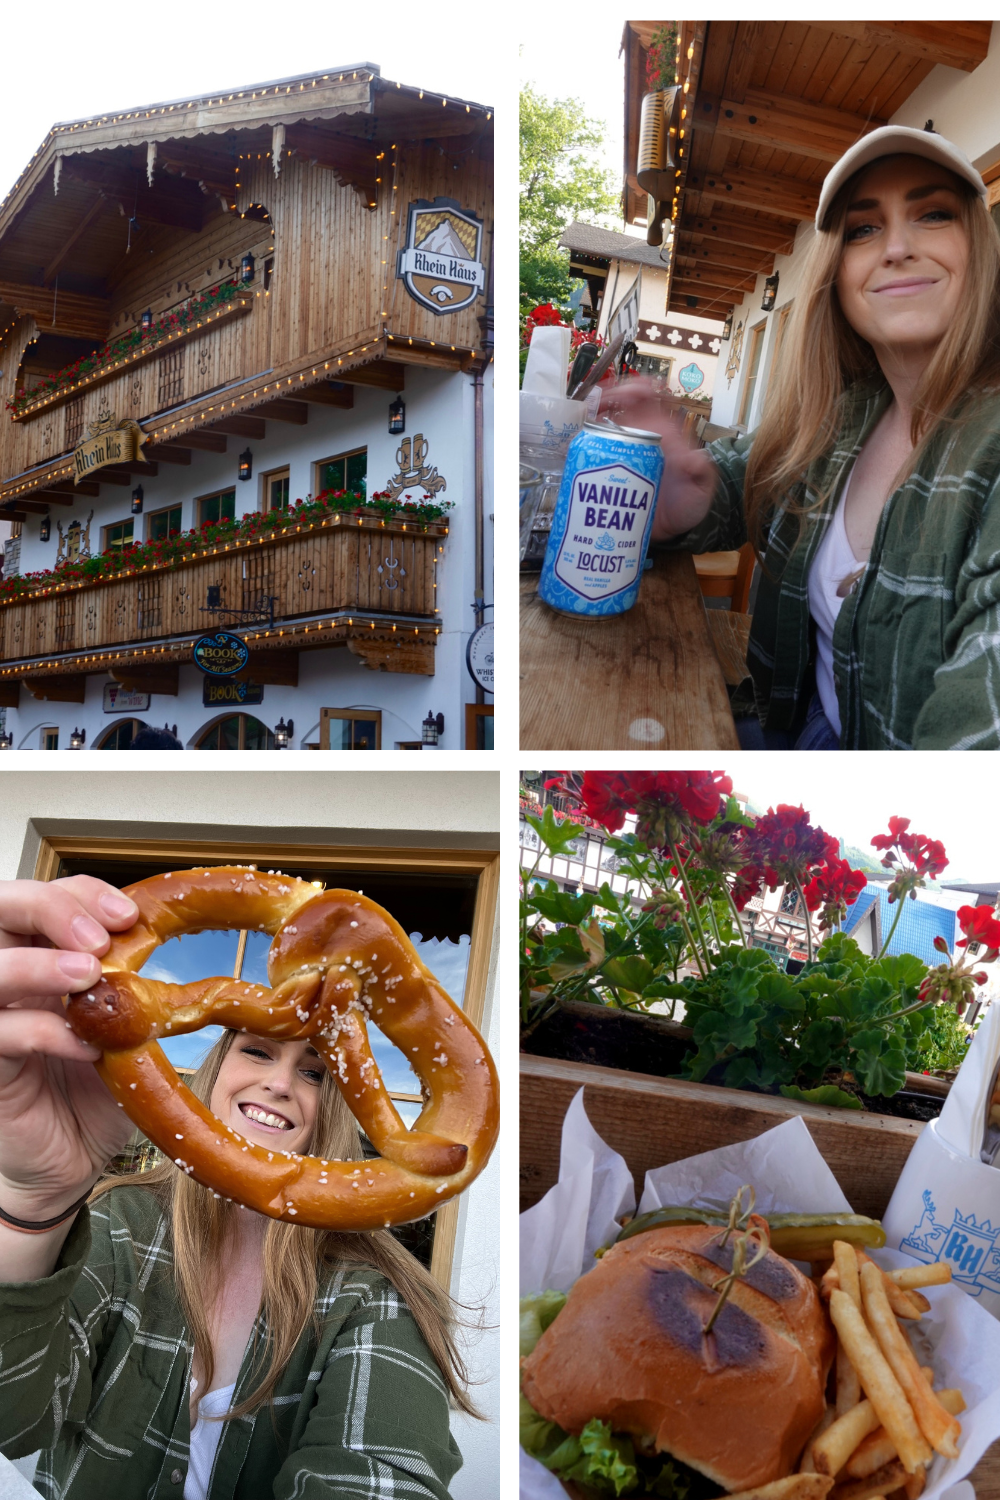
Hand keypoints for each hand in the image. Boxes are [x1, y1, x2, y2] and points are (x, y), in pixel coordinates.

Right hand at [0, 876, 138, 1220]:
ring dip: (41, 963)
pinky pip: (1, 1034)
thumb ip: (136, 990)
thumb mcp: (124, 1031)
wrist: (68, 1162)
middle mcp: (11, 979)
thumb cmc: (93, 1091)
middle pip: (4, 909)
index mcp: (41, 955)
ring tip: (88, 974)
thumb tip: (187, 954)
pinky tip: (86, 1045)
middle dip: (53, 909)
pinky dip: (45, 1031)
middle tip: (102, 937)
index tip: (132, 914)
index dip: (85, 895)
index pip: (50, 896)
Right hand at [599, 378, 719, 542]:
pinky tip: (577, 448)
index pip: (650, 397)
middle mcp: (642, 436)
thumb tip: (692, 458)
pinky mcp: (610, 469)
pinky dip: (584, 445)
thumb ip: (700, 472)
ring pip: (605, 424)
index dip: (636, 388)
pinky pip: (595, 450)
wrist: (673, 528)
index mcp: (664, 432)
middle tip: (595, 408)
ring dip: (592, 419)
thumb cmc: (689, 503)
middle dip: (607, 397)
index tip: (624, 395)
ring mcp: (624, 451)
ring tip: (583, 425)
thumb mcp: (700, 488)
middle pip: (621, 404)